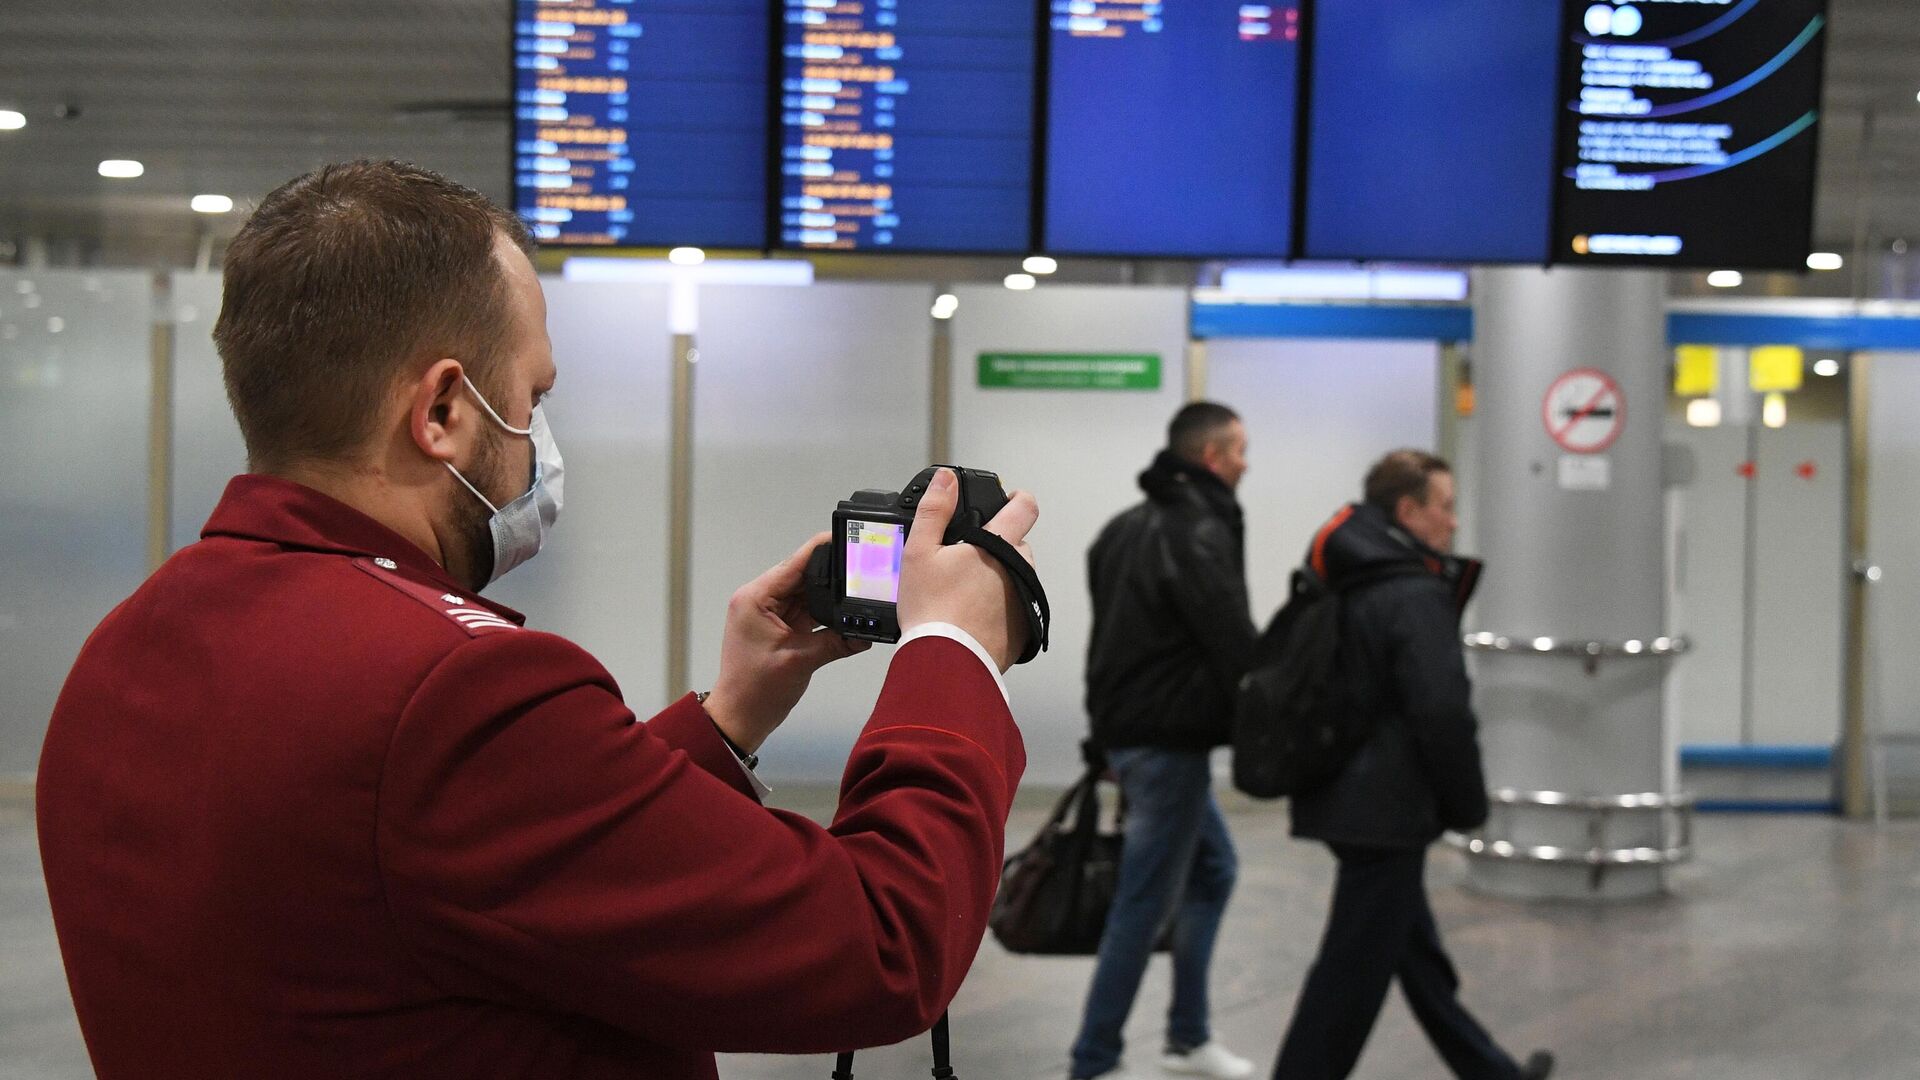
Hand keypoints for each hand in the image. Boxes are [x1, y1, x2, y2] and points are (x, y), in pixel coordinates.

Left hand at [705, 534, 868, 752]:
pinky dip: (824, 617)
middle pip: (804, 577)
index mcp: (756, 598)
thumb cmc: (755, 690)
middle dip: (832, 578)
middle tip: (861, 576)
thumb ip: (837, 642)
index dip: (821, 550)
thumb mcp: (801, 660)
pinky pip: (807, 613)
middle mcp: (760, 600)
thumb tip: (865, 633)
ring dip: (829, 600)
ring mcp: (769, 614)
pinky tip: (844, 619)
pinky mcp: (779, 628)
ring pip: (808, 595)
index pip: (794, 563)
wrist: (740, 717)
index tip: (845, 538)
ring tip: (856, 599)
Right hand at [897, 468, 1039, 671]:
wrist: (946, 662)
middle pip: (1016, 544)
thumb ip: (935, 510)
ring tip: (965, 592)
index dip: (1018, 498)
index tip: (1009, 499)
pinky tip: (973, 614)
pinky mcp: (1024, 628)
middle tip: (965, 560)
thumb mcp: (919, 551)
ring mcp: (1024, 599)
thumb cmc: (932, 609)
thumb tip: (945, 479)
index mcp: (998, 545)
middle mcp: (1020, 569)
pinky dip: (1000, 606)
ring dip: (1000, 577)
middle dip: (996, 547)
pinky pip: (1015, 606)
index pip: (1025, 507)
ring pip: (1017, 576)